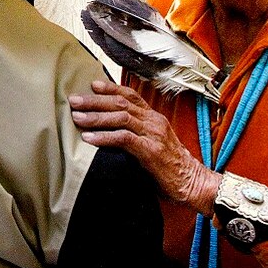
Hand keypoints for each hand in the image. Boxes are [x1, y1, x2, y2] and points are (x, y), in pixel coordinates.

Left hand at [70, 80, 220, 215]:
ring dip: (96, 117)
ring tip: (77, 118)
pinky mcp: (151, 150)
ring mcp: (153, 134)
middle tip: (74, 100)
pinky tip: (89, 138)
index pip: (131, 95)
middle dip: (95, 100)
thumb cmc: (170, 167)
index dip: (111, 88)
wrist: (192, 183)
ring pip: (121, 117)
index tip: (92, 84)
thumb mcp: (152, 144)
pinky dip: (104, 137)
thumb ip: (135, 135)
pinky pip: (124, 138)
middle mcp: (154, 121)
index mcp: (154, 118)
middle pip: (121, 103)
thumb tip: (108, 132)